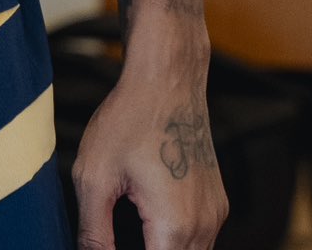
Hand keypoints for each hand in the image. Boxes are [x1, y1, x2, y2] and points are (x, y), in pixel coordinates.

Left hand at [71, 61, 228, 248]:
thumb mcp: (95, 177)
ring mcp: (215, 214)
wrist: (167, 78)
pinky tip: (147, 223)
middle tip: (116, 236)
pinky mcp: (217, 202)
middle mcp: (204, 226)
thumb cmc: (129, 118)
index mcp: (174, 227)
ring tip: (130, 228)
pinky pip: (200, 240)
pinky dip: (176, 243)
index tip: (107, 245)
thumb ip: (94, 232)